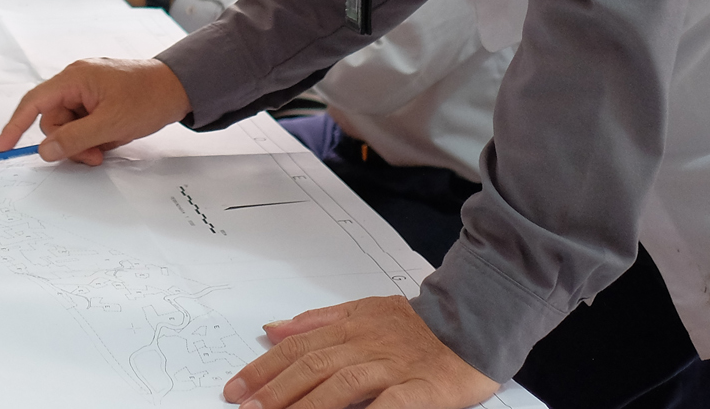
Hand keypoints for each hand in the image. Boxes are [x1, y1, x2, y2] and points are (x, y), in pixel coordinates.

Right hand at [0, 57, 189, 164]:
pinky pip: (84, 124)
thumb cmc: (148, 98)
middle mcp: (76, 81)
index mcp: (74, 78)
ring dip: (84, 143)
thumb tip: (44, 151)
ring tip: (108, 146)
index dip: (14, 125)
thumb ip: (75, 139)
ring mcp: (88, 91)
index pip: (34, 103)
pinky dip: (94, 136)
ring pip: (69, 127)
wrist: (181, 88)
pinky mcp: (99, 100)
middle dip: (70, 143)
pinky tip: (113, 137)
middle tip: (95, 155)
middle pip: (54, 121)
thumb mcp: (110, 124)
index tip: (1, 147)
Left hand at [223, 296, 500, 408]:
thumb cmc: (416, 324)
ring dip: (309, 404)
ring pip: (343, 383)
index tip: (235, 390)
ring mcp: (394, 367)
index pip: (297, 348)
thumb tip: (272, 328)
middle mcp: (366, 345)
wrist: (474, 319)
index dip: (263, 370)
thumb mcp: (363, 311)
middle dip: (276, 391)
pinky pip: (393, 404)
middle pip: (313, 366)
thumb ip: (317, 321)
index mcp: (349, 327)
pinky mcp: (424, 388)